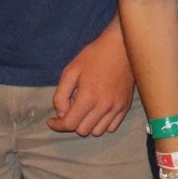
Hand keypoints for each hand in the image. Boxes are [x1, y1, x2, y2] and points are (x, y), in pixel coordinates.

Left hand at [47, 19, 133, 135]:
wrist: (121, 47)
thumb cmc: (94, 56)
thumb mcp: (71, 70)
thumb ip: (61, 94)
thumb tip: (61, 114)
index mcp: (88, 97)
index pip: (69, 124)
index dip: (57, 125)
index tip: (52, 121)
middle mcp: (103, 106)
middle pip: (82, 131)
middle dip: (72, 122)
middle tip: (71, 108)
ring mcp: (116, 108)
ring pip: (97, 132)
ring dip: (88, 124)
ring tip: (85, 110)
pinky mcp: (125, 107)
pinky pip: (111, 127)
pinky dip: (102, 123)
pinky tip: (98, 111)